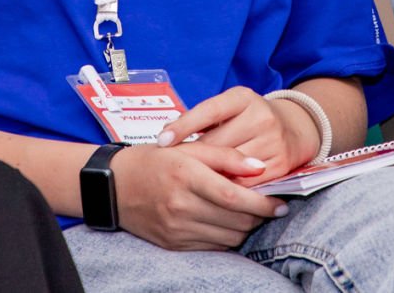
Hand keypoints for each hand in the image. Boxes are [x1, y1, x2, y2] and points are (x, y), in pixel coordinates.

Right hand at [107, 143, 283, 250]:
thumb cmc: (153, 160)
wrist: (113, 186)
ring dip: (244, 226)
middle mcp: (180, 205)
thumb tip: (260, 167)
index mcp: (185, 175)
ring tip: (247, 211)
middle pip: (236, 220)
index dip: (262, 202)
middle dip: (258, 215)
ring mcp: (176, 229)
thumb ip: (226, 155)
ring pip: (229, 237)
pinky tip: (226, 221)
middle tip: (267, 205)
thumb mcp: (187, 147)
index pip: (233, 196)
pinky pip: (213, 246)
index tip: (280, 202)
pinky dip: (226, 235)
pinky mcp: (174, 244)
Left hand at [156, 87, 317, 179]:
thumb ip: (203, 120)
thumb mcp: (230, 108)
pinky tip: (213, 195)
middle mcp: (260, 116)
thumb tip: (166, 138)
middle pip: (217, 144)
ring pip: (231, 167)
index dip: (184, 126)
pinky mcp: (281, 165)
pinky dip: (230, 190)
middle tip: (170, 172)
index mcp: (243, 98)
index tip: (162, 141)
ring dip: (209, 178)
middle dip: (194, 160)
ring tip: (187, 186)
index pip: (209, 110)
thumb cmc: (250, 119)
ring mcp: (273, 141)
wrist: (296, 128)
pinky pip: (248, 184)